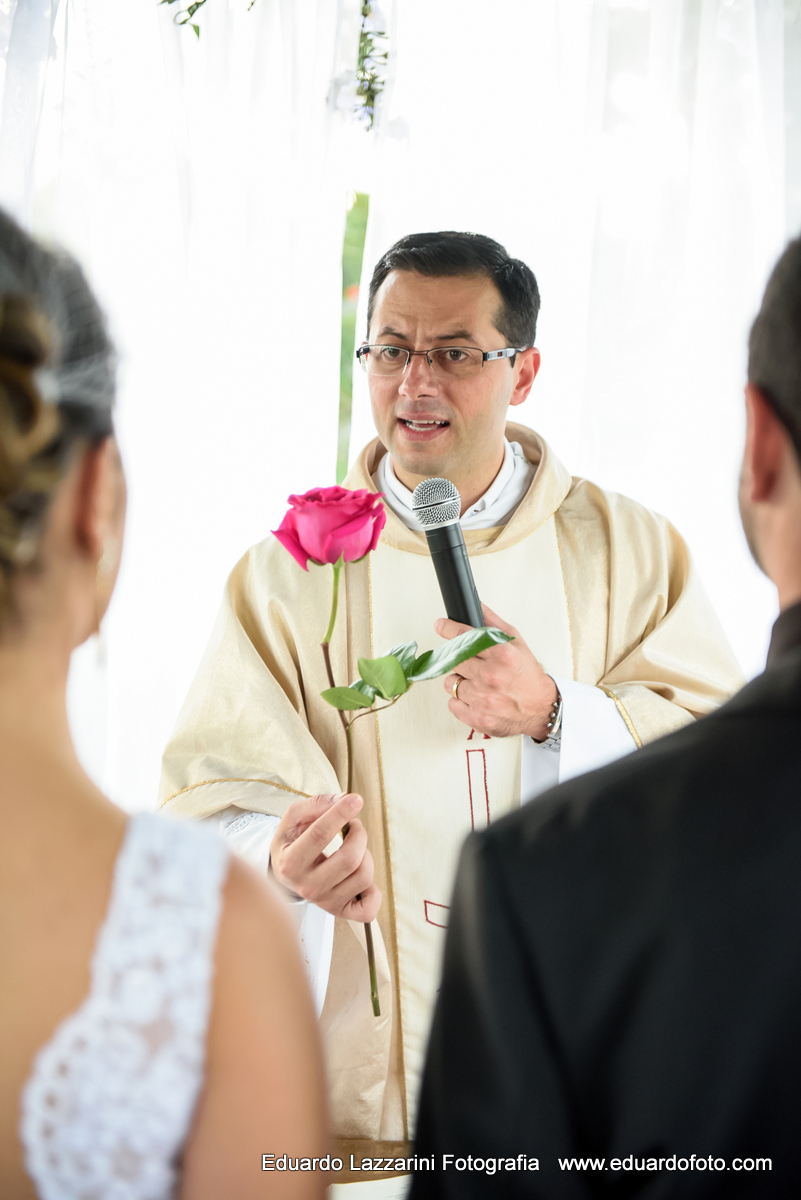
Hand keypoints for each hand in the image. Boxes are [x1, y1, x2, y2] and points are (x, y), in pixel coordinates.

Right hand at [269, 792, 380, 921]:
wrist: (284, 874)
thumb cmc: (292, 842)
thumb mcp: (293, 818)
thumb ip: (316, 804)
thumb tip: (345, 799)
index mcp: (291, 863)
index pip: (320, 835)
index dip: (340, 814)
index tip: (355, 800)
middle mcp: (307, 887)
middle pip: (350, 859)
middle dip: (359, 835)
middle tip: (354, 826)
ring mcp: (325, 902)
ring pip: (363, 877)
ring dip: (366, 855)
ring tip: (354, 848)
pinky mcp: (340, 911)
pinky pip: (368, 910)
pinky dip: (373, 893)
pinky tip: (361, 875)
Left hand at [437, 603, 557, 739]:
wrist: (541, 709)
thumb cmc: (528, 676)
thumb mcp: (516, 643)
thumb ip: (493, 624)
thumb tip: (476, 606)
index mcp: (502, 656)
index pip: (465, 637)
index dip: (448, 629)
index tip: (440, 625)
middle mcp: (491, 677)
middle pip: (454, 660)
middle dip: (459, 659)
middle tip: (471, 663)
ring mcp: (483, 699)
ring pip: (450, 683)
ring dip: (460, 681)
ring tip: (477, 683)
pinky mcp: (477, 718)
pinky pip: (452, 703)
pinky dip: (460, 700)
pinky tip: (475, 697)